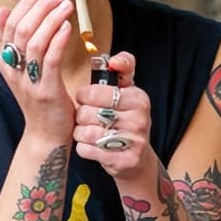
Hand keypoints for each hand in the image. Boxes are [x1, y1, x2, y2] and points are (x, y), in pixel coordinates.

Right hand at [0, 0, 76, 144]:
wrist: (45, 134)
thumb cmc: (40, 97)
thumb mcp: (23, 67)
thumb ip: (14, 40)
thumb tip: (2, 10)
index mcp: (5, 60)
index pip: (11, 23)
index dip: (27, 2)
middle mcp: (13, 69)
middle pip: (22, 28)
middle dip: (41, 6)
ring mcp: (28, 81)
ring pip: (35, 41)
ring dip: (52, 18)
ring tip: (67, 5)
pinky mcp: (45, 91)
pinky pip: (49, 60)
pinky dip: (57, 40)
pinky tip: (68, 27)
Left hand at [74, 51, 151, 178]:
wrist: (136, 158)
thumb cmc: (126, 118)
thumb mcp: (128, 91)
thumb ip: (123, 70)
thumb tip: (115, 60)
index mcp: (139, 98)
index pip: (98, 92)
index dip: (85, 95)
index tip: (86, 97)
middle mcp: (140, 119)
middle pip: (89, 112)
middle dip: (81, 115)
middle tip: (86, 117)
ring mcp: (134, 142)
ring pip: (86, 132)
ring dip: (80, 132)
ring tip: (88, 131)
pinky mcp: (124, 161)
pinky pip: (87, 150)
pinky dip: (83, 148)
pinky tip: (92, 145)